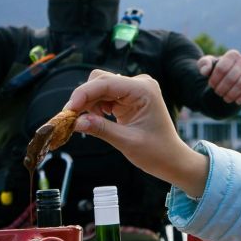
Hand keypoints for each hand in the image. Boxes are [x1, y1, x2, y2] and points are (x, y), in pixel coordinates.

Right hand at [67, 70, 209, 197]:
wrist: (172, 160)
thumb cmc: (157, 152)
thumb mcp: (127, 142)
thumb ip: (101, 129)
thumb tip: (74, 122)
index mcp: (143, 90)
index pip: (105, 83)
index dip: (83, 94)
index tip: (67, 110)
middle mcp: (139, 84)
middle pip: (100, 81)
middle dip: (84, 98)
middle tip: (71, 119)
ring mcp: (134, 90)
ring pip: (99, 88)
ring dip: (88, 103)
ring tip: (85, 122)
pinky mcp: (129, 98)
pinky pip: (105, 96)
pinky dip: (95, 107)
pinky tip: (96, 120)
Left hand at [197, 49, 240, 104]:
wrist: (232, 75)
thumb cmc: (218, 70)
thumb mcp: (208, 65)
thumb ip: (203, 64)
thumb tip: (205, 71)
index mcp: (233, 55)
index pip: (222, 68)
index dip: (215, 79)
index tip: (211, 86)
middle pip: (232, 77)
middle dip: (223, 88)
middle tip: (218, 93)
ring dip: (232, 94)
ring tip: (226, 98)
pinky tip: (237, 101)